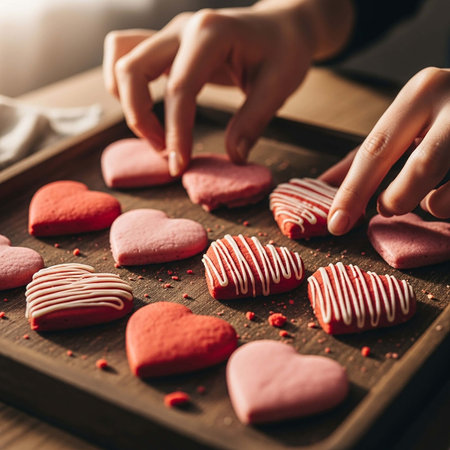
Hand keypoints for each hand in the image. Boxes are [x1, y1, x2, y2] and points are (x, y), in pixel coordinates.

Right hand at [103, 1, 352, 175]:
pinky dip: (125, 85)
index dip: (175, 132)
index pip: (179, 88)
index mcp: (211, 33)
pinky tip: (147, 108)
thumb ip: (253, 122)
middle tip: (167, 153)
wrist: (282, 28)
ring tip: (154, 134)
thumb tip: (234, 158)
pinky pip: (126, 55)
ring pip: (122, 59)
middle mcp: (183, 28)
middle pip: (133, 70)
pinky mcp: (167, 44)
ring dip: (127, 101)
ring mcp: (171, 33)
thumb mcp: (279, 86)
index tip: (179, 166)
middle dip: (141, 119)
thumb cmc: (284, 53)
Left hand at [327, 67, 449, 234]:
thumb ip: (368, 154)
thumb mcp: (406, 122)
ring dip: (434, 205)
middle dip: (398, 199)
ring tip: (430, 195)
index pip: (375, 151)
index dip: (353, 192)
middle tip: (388, 207)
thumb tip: (323, 183)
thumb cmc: (444, 114)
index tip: (336, 224)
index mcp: (421, 93)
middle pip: (420, 169)